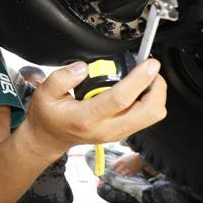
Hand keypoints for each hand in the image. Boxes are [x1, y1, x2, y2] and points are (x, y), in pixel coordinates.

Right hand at [21, 59, 166, 156]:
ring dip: (156, 94)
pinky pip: (147, 118)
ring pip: (153, 116)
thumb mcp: (44, 92)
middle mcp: (106, 128)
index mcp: (86, 118)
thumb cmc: (48, 116)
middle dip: (157, 87)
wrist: (49, 138)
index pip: (120, 99)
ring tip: (145, 78)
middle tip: (150, 70)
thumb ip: (62, 77)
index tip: (149, 64)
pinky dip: (150, 101)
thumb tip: (83, 67)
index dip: (139, 79)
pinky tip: (138, 89)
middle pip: (148, 112)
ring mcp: (117, 133)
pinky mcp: (123, 132)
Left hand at [111, 152, 145, 176]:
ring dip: (123, 173)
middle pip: (117, 171)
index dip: (114, 167)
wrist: (142, 157)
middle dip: (118, 170)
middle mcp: (124, 166)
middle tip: (120, 169)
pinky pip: (129, 175)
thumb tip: (115, 165)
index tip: (114, 167)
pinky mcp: (133, 173)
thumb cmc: (133, 155)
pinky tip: (130, 171)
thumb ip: (120, 160)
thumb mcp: (125, 156)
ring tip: (125, 171)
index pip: (113, 166)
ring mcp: (128, 170)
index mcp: (121, 160)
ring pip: (122, 174)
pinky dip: (129, 174)